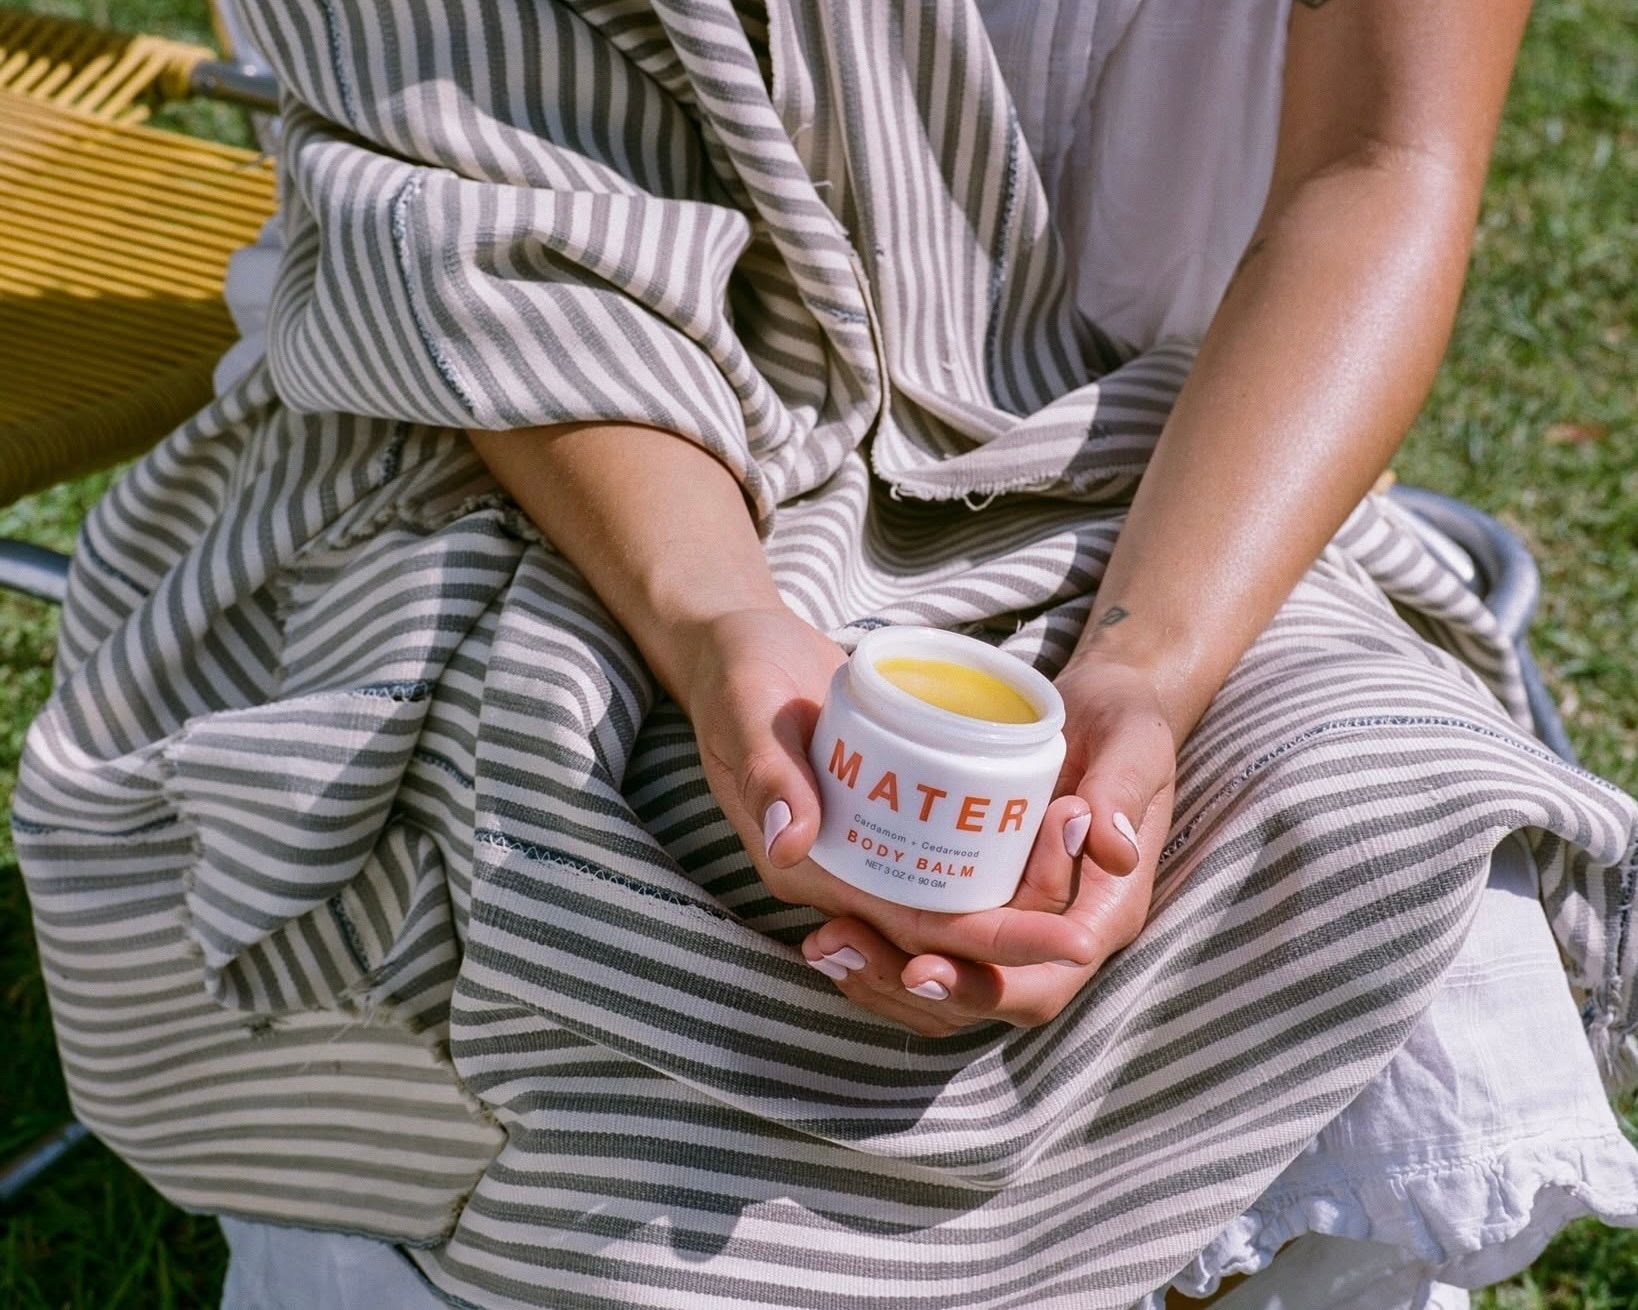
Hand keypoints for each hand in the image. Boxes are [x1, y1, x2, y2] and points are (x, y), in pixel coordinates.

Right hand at [684, 609, 1108, 967]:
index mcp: (807, 870)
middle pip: (941, 931)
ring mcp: (861, 850)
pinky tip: (1046, 844)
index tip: (1064, 941)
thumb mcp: (749, 712)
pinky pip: (942, 861)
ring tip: (1077, 877)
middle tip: (1088, 936)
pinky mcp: (881, 820)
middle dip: (1015, 939)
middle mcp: (838, 876)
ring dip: (1010, 905)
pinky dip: (990, 863)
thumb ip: (768, 773)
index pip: (910, 929)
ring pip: (948, 904)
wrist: (739, 649)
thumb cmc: (739, 676)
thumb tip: (790, 842)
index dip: (987, 943)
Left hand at [799, 653, 1176, 1035]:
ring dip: (884, 977)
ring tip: (823, 942)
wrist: (1101, 709)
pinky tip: (828, 929)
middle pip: (984, 995)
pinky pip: (933, 947)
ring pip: (951, 985)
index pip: (1044, 980)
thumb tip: (1111, 849)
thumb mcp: (1134, 742)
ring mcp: (1014, 920)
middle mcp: (1056, 932)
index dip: (982, 985)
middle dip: (910, 986)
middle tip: (841, 946)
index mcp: (1102, 912)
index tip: (920, 966)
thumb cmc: (1124, 721)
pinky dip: (883, 949)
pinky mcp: (980, 899)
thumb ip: (1123, 791)